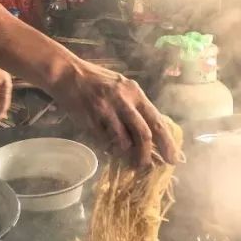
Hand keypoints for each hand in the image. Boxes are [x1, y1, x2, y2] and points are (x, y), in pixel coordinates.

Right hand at [51, 60, 179, 166]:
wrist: (68, 74)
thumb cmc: (98, 81)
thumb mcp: (122, 87)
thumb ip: (136, 107)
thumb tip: (153, 133)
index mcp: (135, 92)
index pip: (156, 121)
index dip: (167, 142)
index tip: (173, 159)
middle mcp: (123, 100)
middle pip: (143, 134)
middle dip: (148, 155)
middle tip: (148, 167)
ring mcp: (106, 110)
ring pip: (124, 141)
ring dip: (127, 155)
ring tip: (128, 161)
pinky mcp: (90, 119)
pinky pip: (104, 141)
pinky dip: (110, 149)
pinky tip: (110, 150)